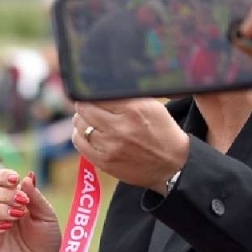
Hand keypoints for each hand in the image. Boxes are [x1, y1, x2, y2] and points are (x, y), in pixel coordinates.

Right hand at [0, 168, 62, 251]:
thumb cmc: (47, 240)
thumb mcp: (46, 215)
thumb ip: (35, 197)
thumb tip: (26, 176)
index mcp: (11, 200)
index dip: (3, 177)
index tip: (15, 180)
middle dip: (5, 195)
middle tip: (23, 203)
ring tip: (17, 216)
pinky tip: (7, 228)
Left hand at [72, 99, 190, 192]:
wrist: (172, 165)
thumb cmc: (161, 131)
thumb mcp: (151, 106)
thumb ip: (126, 95)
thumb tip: (100, 86)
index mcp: (134, 109)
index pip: (97, 93)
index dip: (90, 91)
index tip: (90, 92)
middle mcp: (121, 127)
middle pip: (84, 108)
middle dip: (84, 105)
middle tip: (88, 105)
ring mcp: (111, 146)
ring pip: (80, 125)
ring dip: (81, 120)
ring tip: (89, 119)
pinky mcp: (104, 162)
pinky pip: (79, 143)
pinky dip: (79, 135)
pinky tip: (87, 133)